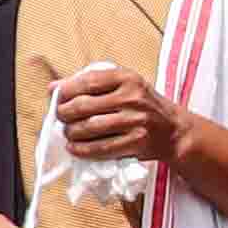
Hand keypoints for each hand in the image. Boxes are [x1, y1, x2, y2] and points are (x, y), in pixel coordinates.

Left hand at [49, 61, 183, 165]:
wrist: (174, 130)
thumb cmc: (143, 106)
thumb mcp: (124, 85)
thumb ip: (92, 83)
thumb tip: (53, 88)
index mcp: (127, 78)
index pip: (87, 81)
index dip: (65, 90)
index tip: (55, 97)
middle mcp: (132, 97)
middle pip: (83, 106)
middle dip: (64, 114)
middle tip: (60, 118)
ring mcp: (135, 121)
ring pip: (89, 128)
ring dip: (71, 133)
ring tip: (68, 133)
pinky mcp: (136, 142)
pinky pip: (100, 148)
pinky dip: (82, 150)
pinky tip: (75, 148)